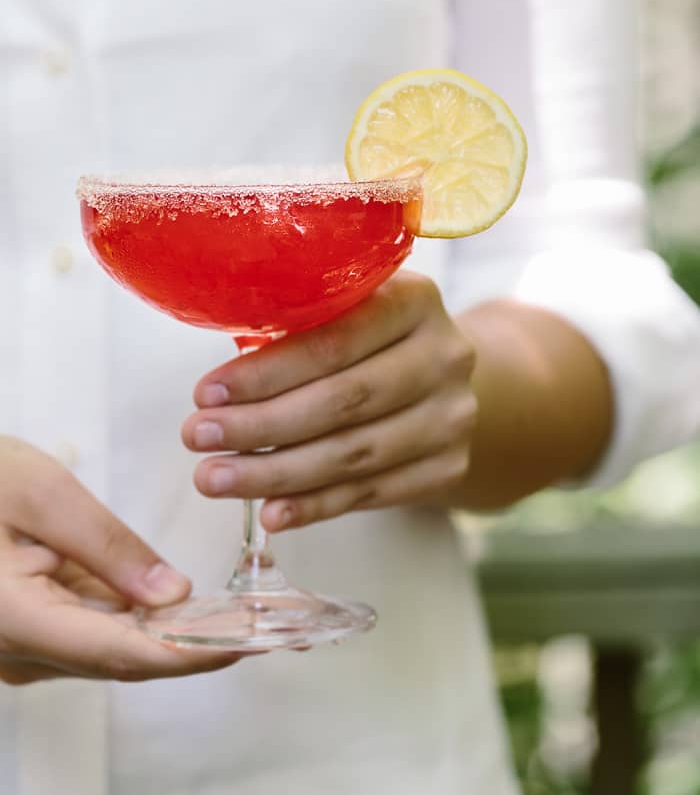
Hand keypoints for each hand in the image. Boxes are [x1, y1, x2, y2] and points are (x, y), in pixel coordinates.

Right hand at [0, 437, 242, 683]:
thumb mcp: (42, 494)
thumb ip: (108, 546)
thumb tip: (174, 594)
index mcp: (15, 619)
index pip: (122, 652)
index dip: (192, 652)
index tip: (248, 643)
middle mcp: (17, 651)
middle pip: (122, 659)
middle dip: (196, 644)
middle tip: (262, 625)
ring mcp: (21, 649)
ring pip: (112, 651)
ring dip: (174, 634)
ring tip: (238, 613)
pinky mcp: (30, 635)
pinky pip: (95, 635)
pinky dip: (142, 621)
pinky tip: (182, 604)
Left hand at [182, 272, 475, 530]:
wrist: (443, 382)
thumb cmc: (372, 340)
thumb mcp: (350, 309)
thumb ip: (301, 326)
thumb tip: (218, 381)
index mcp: (415, 300)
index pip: (334, 341)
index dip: (266, 372)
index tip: (205, 393)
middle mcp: (445, 356)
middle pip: (344, 401)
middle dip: (260, 425)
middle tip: (197, 437)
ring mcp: (452, 417)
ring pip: (353, 454)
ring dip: (275, 473)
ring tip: (215, 479)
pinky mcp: (448, 468)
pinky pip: (370, 492)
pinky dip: (315, 505)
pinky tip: (271, 513)